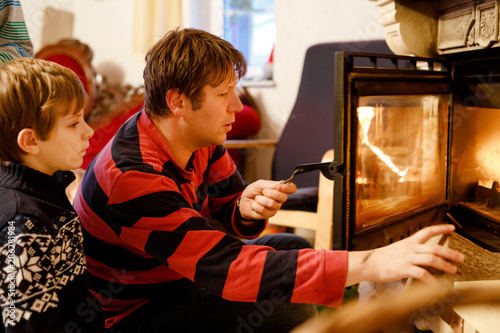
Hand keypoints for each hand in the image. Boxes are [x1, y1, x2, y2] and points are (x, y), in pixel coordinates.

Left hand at [238, 180, 296, 219]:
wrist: (244, 201)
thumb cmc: (253, 191)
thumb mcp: (259, 184)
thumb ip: (270, 184)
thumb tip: (281, 183)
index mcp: (280, 190)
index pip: (292, 189)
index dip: (288, 188)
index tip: (279, 187)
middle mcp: (279, 200)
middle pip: (283, 197)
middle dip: (271, 193)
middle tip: (263, 191)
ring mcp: (275, 208)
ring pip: (272, 204)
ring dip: (261, 199)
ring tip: (256, 198)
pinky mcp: (268, 215)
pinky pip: (263, 210)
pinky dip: (256, 205)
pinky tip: (254, 204)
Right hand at [346, 224, 463, 285]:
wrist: (368, 263)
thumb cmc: (382, 258)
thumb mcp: (397, 249)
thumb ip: (410, 250)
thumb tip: (421, 254)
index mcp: (409, 242)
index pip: (427, 231)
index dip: (441, 228)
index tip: (452, 228)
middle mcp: (410, 248)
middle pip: (435, 247)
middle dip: (450, 253)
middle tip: (461, 258)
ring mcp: (408, 258)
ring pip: (431, 259)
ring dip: (445, 265)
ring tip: (453, 270)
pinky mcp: (404, 269)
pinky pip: (421, 274)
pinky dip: (431, 280)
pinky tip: (436, 285)